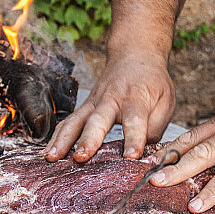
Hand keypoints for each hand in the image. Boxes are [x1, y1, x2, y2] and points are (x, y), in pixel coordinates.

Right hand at [44, 55, 175, 161]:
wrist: (135, 56)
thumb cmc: (152, 82)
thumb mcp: (166, 101)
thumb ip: (156, 127)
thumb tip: (143, 151)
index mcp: (136, 98)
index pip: (135, 120)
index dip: (134, 138)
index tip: (131, 156)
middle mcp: (111, 99)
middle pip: (98, 120)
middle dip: (89, 139)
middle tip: (81, 157)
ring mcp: (94, 103)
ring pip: (76, 121)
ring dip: (63, 140)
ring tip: (52, 157)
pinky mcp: (85, 108)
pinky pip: (68, 123)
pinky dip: (57, 137)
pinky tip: (48, 153)